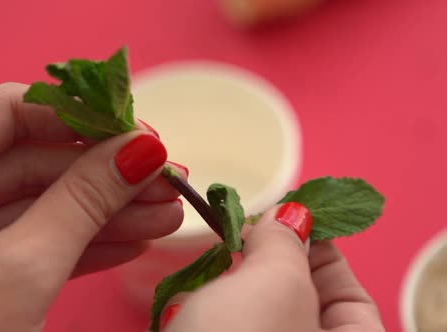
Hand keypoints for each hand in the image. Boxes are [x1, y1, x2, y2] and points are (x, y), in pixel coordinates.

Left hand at [0, 83, 186, 331]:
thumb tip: (141, 153)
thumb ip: (83, 202)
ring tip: (166, 214)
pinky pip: (22, 241)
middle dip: (106, 177)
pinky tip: (129, 240)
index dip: (84, 121)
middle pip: (28, 160)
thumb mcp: (21, 271)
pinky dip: (74, 244)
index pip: (8, 112)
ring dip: (102, 213)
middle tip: (169, 181)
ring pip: (33, 204)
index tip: (143, 137)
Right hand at [157, 203, 385, 331]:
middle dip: (267, 265)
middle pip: (299, 303)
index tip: (286, 217)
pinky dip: (206, 310)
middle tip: (241, 233)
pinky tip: (188, 300)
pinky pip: (222, 328)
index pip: (349, 296)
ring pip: (253, 316)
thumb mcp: (276, 285)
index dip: (320, 250)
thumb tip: (291, 215)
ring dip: (229, 287)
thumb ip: (287, 243)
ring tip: (209, 265)